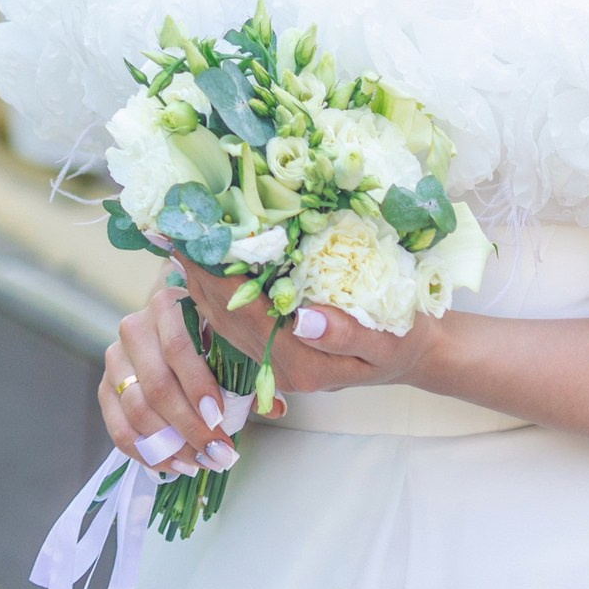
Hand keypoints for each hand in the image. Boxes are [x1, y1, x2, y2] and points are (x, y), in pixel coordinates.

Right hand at [98, 269, 257, 477]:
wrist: (167, 324)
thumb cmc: (207, 334)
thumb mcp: (229, 341)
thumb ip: (249, 371)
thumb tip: (274, 407)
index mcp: (168, 306)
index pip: (178, 349)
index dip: (198, 387)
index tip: (218, 418)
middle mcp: (135, 329)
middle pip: (157, 386)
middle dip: (189, 427)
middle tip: (216, 452)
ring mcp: (116, 359)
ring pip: (137, 410)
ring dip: (170, 445)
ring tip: (199, 462)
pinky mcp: (105, 387)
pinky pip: (118, 428)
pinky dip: (146, 453)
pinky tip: (172, 464)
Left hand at [190, 256, 443, 395]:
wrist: (411, 356)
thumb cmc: (404, 341)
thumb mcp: (388, 341)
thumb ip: (346, 336)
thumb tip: (302, 319)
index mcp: (300, 363)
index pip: (245, 315)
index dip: (217, 276)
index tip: (198, 237)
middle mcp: (277, 365)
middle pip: (223, 314)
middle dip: (198, 269)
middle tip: (176, 223)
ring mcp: (271, 359)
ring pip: (220, 316)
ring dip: (198, 275)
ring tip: (179, 234)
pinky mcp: (272, 346)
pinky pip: (231, 316)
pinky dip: (212, 285)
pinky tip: (201, 258)